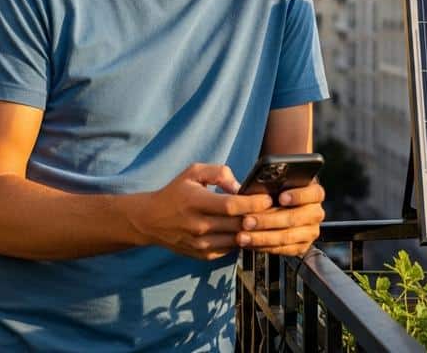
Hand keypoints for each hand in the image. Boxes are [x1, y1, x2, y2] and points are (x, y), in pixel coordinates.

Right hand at [126, 163, 275, 260]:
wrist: (151, 221)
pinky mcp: (203, 254)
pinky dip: (242, 241)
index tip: (268, 198)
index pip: (231, 206)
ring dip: (254, 232)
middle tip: (275, 210)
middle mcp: (197, 225)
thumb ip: (219, 172)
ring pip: (237, 240)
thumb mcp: (193, 172)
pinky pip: (230, 249)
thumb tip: (240, 186)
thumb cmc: (176, 192)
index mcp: (196, 202)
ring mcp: (200, 243)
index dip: (253, 203)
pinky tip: (250, 231)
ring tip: (267, 221)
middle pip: (238, 225)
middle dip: (260, 218)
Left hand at [237, 182, 325, 256]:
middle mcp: (316, 212)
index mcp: (314, 192)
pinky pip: (283, 249)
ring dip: (262, 237)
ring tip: (241, 235)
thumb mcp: (271, 180)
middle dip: (269, 220)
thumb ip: (267, 179)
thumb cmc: (272, 190)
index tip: (280, 197)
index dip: (298, 195)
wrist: (276, 205)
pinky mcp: (301, 246)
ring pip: (287, 237)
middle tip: (247, 220)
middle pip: (296, 218)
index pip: (313, 193)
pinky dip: (265, 246)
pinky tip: (248, 242)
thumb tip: (239, 187)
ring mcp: (310, 231)